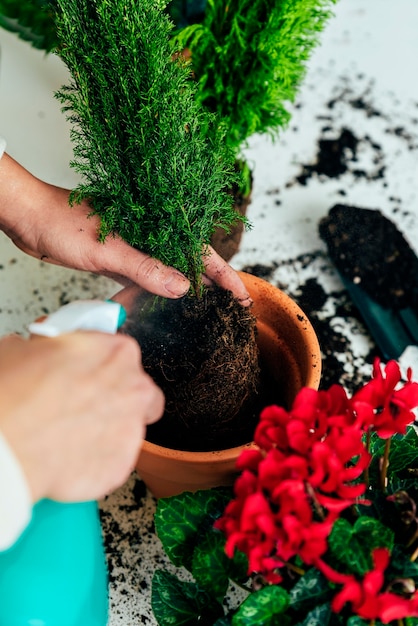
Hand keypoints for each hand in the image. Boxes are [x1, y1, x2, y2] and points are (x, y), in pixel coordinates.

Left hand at [0, 154, 250, 302]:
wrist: (28, 218)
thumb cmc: (62, 221)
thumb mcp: (107, 248)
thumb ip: (144, 267)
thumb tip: (182, 287)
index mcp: (154, 223)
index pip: (198, 250)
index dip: (223, 273)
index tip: (242, 294)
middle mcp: (148, 234)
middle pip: (189, 261)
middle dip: (212, 282)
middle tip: (234, 305)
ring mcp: (133, 246)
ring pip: (168, 271)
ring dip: (186, 289)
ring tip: (208, 309)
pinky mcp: (118, 258)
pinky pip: (144, 278)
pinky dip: (155, 292)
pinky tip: (166, 306)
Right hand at [0, 332, 163, 502]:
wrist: (8, 443)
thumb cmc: (16, 395)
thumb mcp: (26, 348)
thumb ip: (50, 350)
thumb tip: (39, 355)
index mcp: (117, 353)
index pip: (120, 353)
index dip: (98, 364)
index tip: (84, 371)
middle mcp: (133, 390)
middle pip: (138, 392)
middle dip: (115, 398)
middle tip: (82, 403)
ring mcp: (130, 430)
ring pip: (128, 429)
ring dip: (105, 431)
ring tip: (69, 433)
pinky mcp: (120, 466)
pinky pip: (112, 462)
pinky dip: (94, 462)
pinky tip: (68, 455)